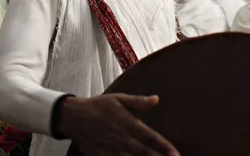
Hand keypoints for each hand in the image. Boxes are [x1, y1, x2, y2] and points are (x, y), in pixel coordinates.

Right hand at [58, 94, 179, 155]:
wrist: (73, 117)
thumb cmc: (98, 106)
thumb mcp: (118, 99)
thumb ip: (138, 101)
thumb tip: (157, 99)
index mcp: (126, 122)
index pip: (150, 136)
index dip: (164, 146)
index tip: (176, 154)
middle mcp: (121, 138)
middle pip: (145, 152)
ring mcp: (112, 150)